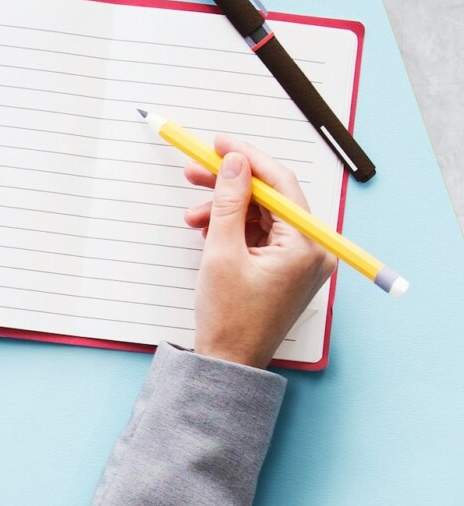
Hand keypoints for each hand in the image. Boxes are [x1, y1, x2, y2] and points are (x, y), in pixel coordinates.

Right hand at [183, 134, 336, 368]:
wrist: (228, 361)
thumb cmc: (229, 317)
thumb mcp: (221, 252)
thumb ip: (228, 201)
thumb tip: (234, 163)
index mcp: (306, 246)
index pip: (280, 184)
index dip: (247, 158)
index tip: (218, 144)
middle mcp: (312, 250)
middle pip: (270, 197)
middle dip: (230, 184)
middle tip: (195, 170)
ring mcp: (300, 260)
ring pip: (261, 214)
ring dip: (225, 208)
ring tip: (192, 215)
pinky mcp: (285, 267)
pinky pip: (260, 233)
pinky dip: (233, 227)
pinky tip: (207, 230)